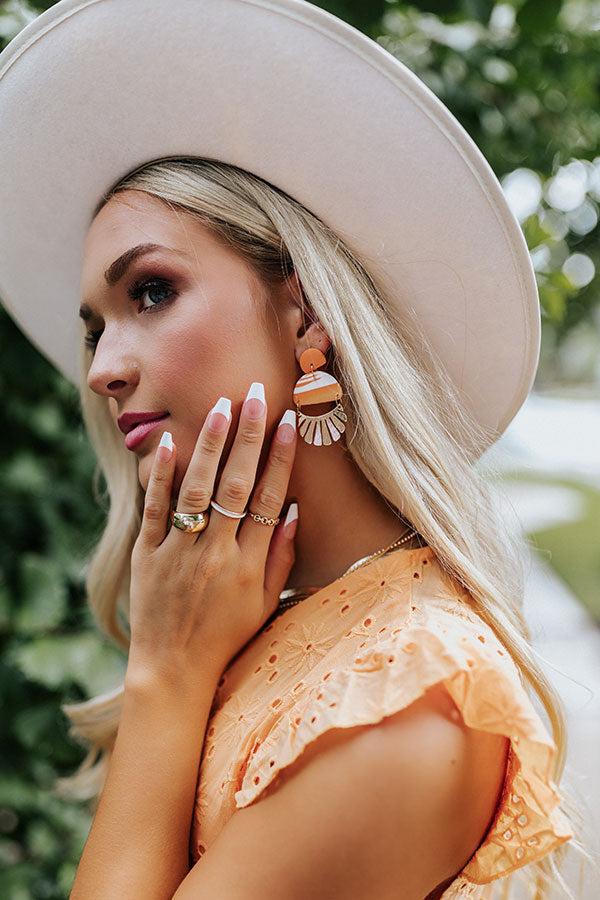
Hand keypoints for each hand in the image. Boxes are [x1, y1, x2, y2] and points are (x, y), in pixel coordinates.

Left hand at [126, 385, 297, 682]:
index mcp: (248, 565)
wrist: (172, 670)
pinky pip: (154, 510)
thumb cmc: (225, 637)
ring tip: (222, 405)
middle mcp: (215, 553)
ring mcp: (178, 552)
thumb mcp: (265, 604)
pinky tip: (166, 443)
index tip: (289, 423)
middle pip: (236, 484)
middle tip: (258, 394)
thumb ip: (280, 558)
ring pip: (197, 489)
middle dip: (249, 436)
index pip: (268, 498)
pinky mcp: (147, 554)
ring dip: (210, 445)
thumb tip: (293, 510)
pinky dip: (159, 476)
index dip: (280, 458)